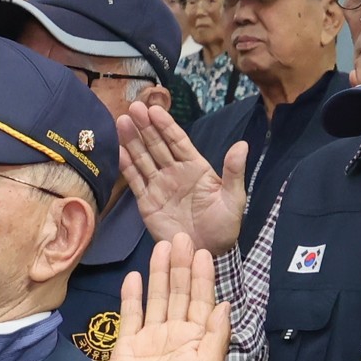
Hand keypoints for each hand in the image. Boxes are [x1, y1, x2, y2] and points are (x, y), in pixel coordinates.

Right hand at [105, 238, 230, 360]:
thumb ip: (217, 332)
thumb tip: (227, 303)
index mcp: (197, 338)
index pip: (202, 300)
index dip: (203, 276)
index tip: (202, 251)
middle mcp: (175, 333)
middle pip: (179, 293)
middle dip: (180, 266)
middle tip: (180, 236)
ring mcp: (150, 336)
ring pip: (156, 298)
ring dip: (158, 273)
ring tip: (160, 247)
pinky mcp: (127, 342)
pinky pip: (131, 314)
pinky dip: (132, 295)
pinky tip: (134, 276)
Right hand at [116, 91, 245, 256]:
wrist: (207, 252)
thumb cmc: (224, 225)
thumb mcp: (234, 198)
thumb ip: (233, 172)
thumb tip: (242, 145)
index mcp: (195, 167)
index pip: (178, 140)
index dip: (165, 125)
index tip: (154, 109)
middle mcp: (175, 172)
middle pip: (157, 145)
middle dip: (145, 126)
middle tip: (132, 108)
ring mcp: (159, 186)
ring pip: (143, 158)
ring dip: (132, 141)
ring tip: (121, 122)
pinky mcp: (147, 202)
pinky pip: (135, 180)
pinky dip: (126, 166)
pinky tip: (118, 151)